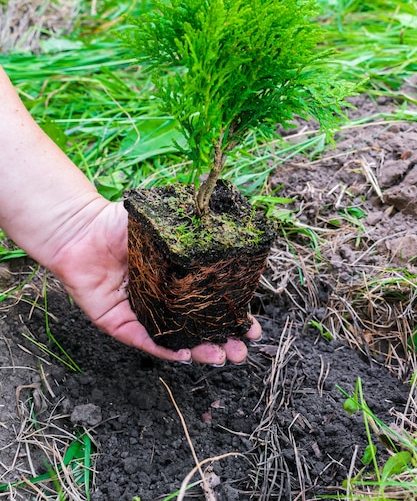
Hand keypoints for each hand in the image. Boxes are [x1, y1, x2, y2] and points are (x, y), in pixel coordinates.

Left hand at [50, 199, 261, 364]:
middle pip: (196, 327)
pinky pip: (144, 340)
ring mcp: (141, 313)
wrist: (81, 228)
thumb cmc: (120, 223)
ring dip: (200, 351)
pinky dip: (165, 349)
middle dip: (221, 340)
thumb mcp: (165, 225)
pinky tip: (187, 355)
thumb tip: (229, 226)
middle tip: (241, 349)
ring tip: (223, 356)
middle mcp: (161, 300)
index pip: (208, 301)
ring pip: (174, 339)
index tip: (251, 323)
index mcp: (175, 279)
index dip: (230, 314)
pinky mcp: (118, 322)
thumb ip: (192, 231)